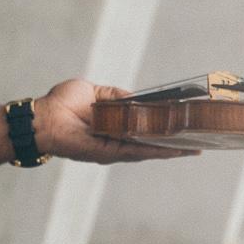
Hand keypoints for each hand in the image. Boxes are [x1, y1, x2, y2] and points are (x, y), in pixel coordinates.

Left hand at [33, 78, 197, 162]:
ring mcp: (113, 148)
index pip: (143, 127)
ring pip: (149, 150)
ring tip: (195, 149)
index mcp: (112, 125)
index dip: (163, 126)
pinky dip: (156, 151)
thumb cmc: (61, 103)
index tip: (184, 124)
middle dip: (175, 143)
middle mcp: (115, 140)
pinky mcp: (108, 153)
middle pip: (151, 143)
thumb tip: (139, 99)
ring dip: (172, 149)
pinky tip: (174, 151)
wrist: (43, 117)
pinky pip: (136, 151)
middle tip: (200, 143)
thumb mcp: (95, 91)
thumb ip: (117, 96)